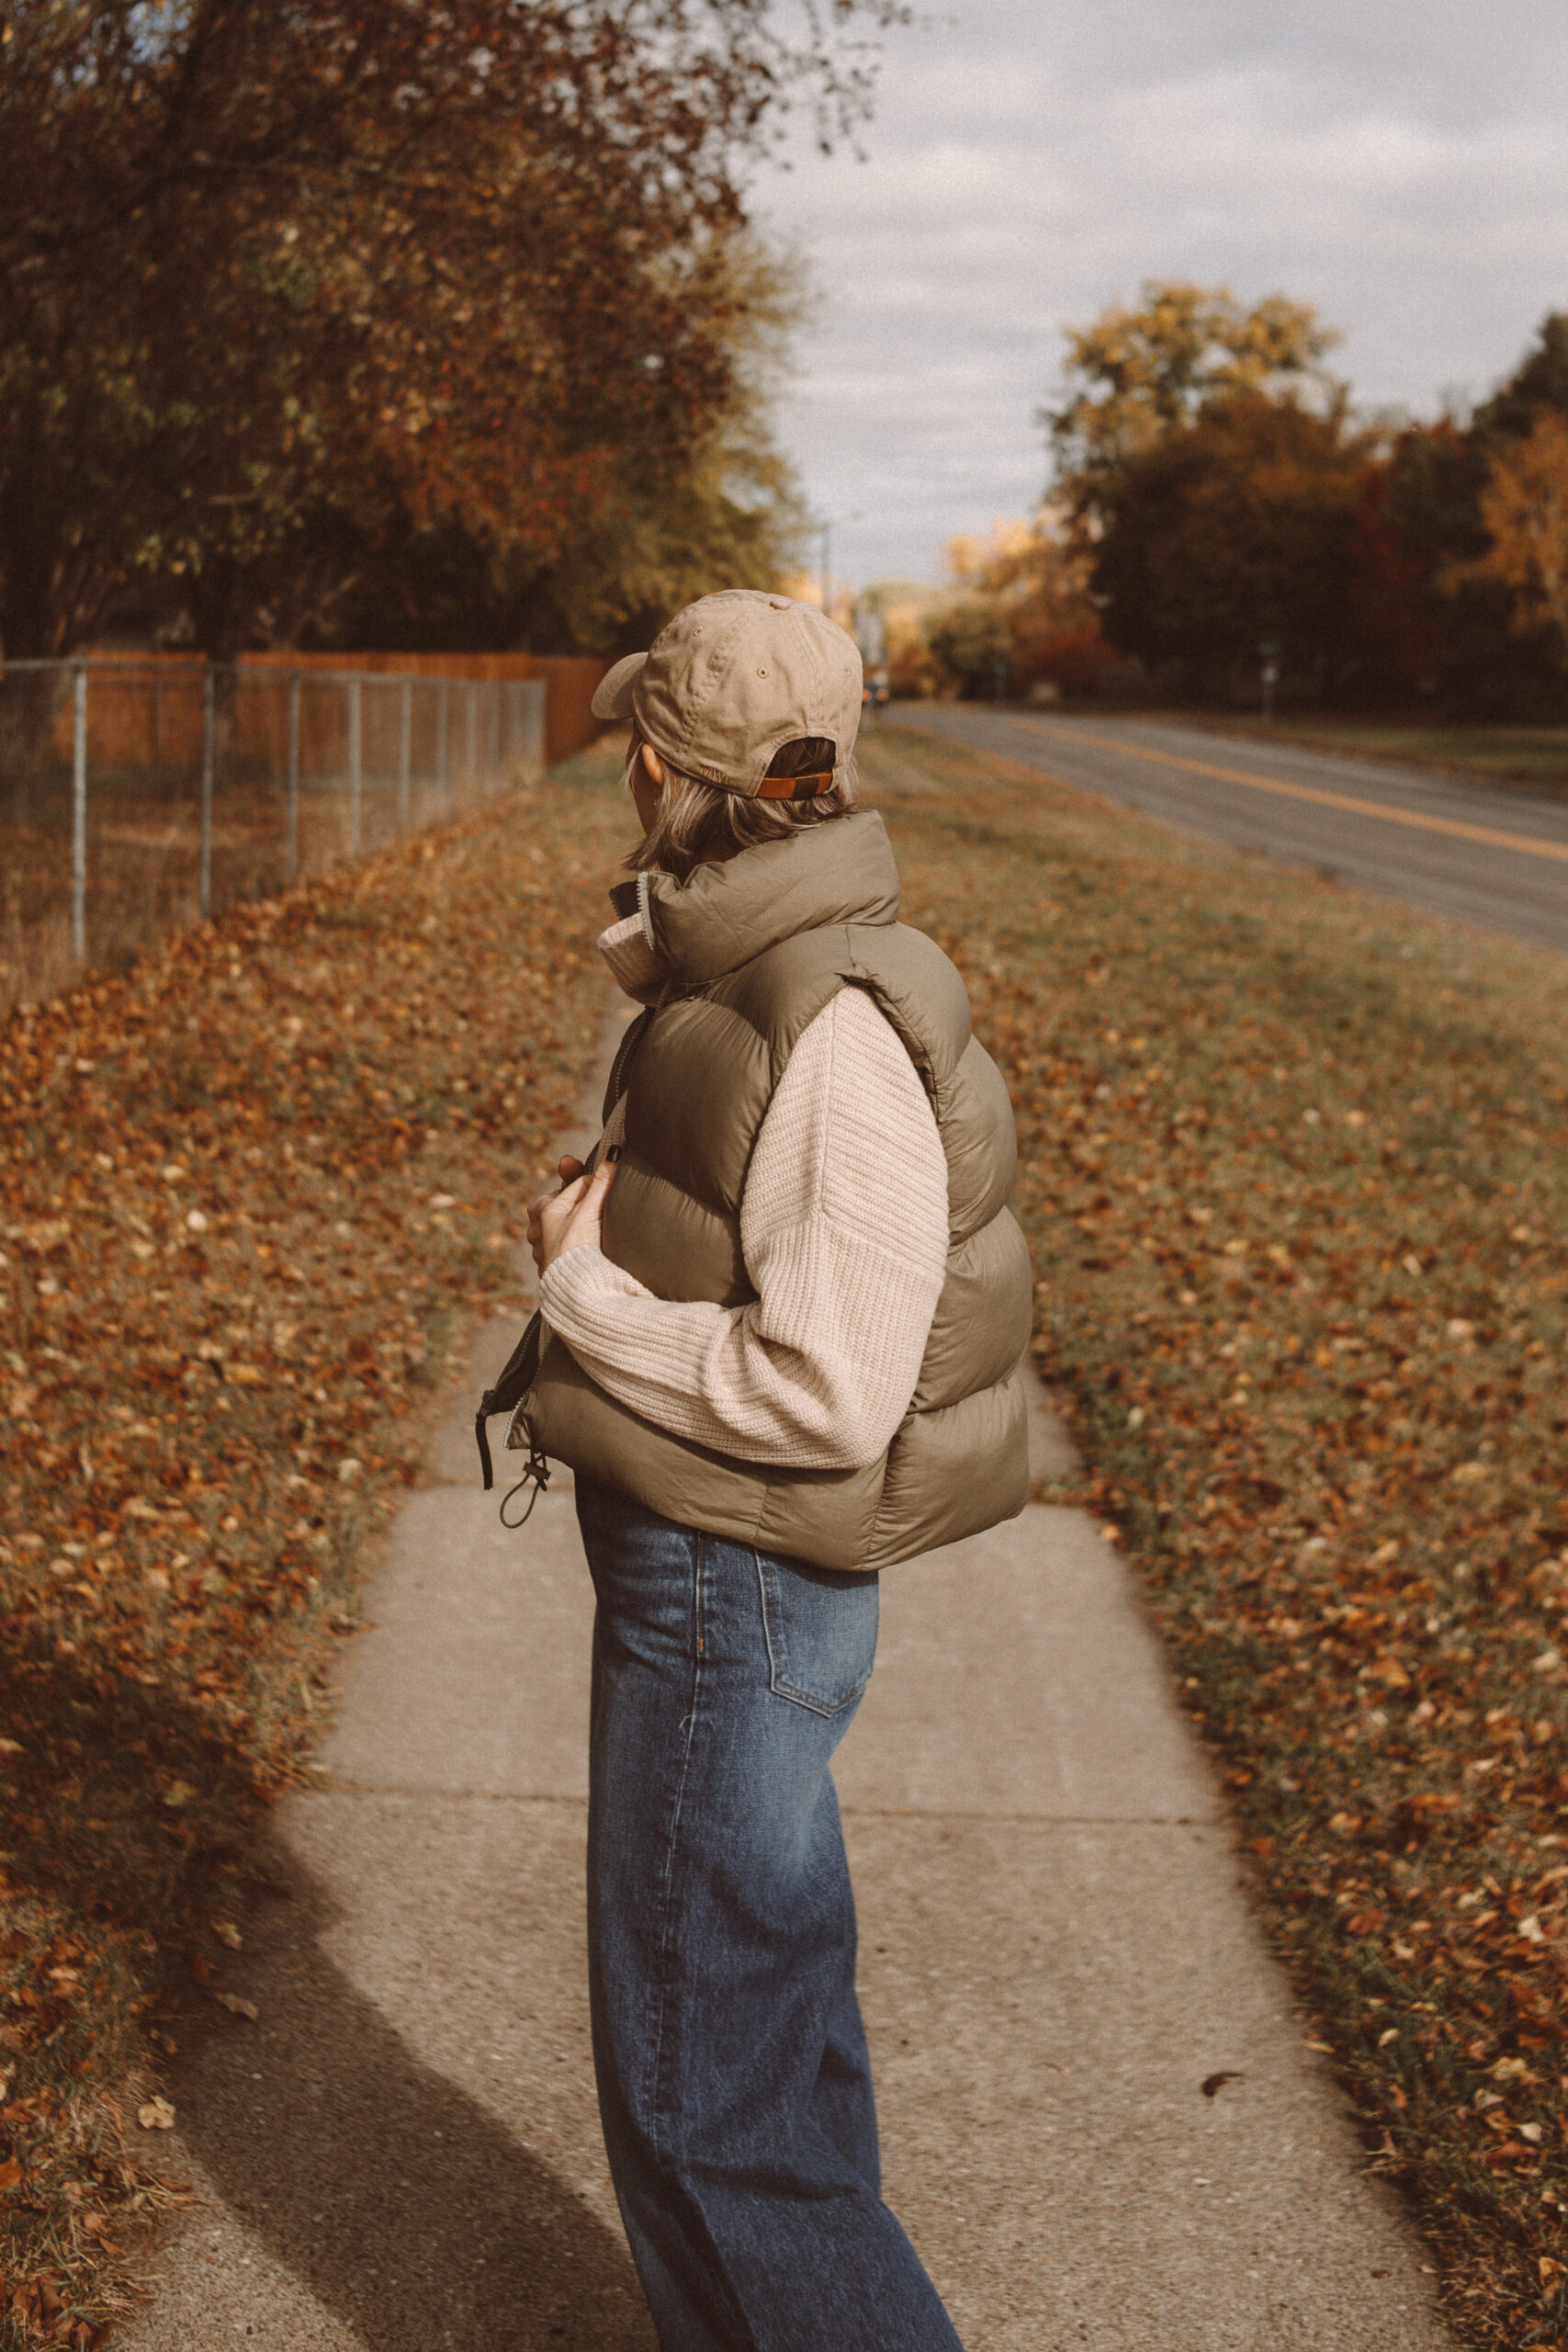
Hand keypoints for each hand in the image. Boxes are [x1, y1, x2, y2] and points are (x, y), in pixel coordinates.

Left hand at [526, 1151, 617, 1275]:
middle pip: (572, 1205)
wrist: (574, 1291)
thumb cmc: (578, 1248)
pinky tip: (589, 1253)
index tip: (610, 1188)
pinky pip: (571, 1247)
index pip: (578, 1184)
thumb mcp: (590, 1210)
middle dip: (587, 1206)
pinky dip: (580, 1246)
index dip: (597, 1185)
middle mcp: (538, 1225)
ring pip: (571, 1226)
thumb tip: (613, 1154)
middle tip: (599, 1215)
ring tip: (595, 1236)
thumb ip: (602, 1182)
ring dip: (584, 1227)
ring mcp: (544, 1247)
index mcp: (543, 1207)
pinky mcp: (554, 1266)